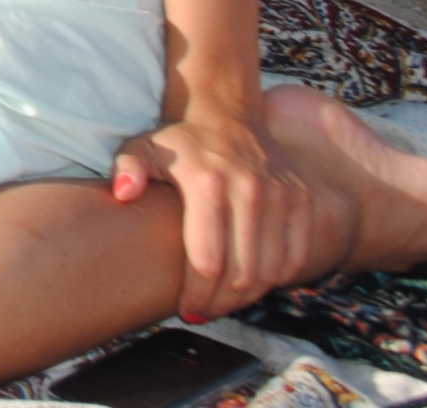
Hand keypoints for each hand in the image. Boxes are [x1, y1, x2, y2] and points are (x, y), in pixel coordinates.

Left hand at [110, 101, 316, 320]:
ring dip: (249, 297)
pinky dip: (278, 278)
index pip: (207, 259)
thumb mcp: (141, 148)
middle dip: (222, 303)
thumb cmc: (178, 142)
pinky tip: (254, 285)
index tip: (187, 311)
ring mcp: (282, 194)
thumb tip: (123, 193)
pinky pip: (296, 255)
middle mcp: (250, 189)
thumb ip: (126, 169)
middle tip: (206, 314)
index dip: (198, 294)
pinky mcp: (303, 199)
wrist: (226, 112)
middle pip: (242, 272)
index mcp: (208, 183)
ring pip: (272, 269)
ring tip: (226, 303)